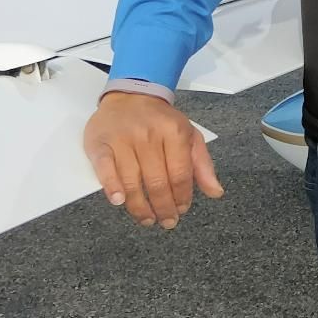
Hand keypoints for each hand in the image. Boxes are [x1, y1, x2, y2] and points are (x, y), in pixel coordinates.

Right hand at [83, 91, 222, 228]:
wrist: (130, 95)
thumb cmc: (161, 120)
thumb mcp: (189, 135)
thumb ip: (202, 164)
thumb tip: (216, 192)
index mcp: (175, 132)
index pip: (180, 173)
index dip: (182, 197)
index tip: (181, 210)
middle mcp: (149, 135)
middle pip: (157, 181)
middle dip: (163, 207)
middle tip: (166, 222)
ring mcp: (123, 139)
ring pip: (132, 180)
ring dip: (140, 206)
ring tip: (147, 220)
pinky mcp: (101, 143)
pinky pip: (105, 169)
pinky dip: (111, 186)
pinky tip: (118, 201)